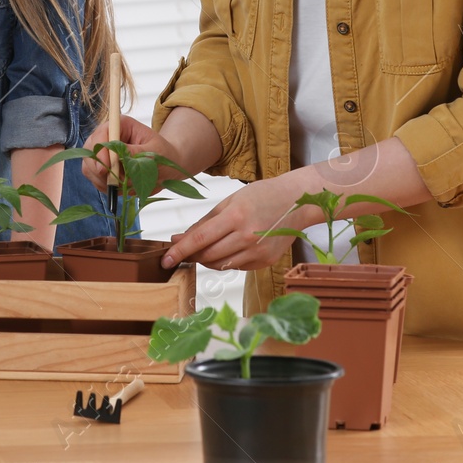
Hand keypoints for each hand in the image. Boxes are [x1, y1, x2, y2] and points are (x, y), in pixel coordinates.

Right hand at [80, 114, 156, 192]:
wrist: (166, 167)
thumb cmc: (163, 154)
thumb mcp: (154, 152)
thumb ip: (134, 153)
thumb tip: (116, 158)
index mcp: (121, 125)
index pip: (102, 134)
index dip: (100, 150)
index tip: (107, 166)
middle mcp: (108, 137)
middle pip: (89, 150)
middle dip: (100, 169)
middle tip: (115, 181)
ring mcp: (103, 153)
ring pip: (89, 167)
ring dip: (104, 180)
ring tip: (124, 185)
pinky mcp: (102, 168)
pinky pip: (95, 179)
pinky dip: (106, 187)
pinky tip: (121, 187)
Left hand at [161, 174, 315, 271]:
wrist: (297, 201)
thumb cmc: (262, 195)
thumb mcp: (230, 201)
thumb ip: (204, 222)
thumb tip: (179, 238)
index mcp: (236, 216)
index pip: (199, 239)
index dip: (179, 251)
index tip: (165, 259)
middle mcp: (247, 237)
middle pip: (207, 255)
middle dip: (191, 255)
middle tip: (182, 251)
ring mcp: (258, 251)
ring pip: (220, 264)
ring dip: (206, 259)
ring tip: (205, 248)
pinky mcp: (265, 261)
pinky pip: (236, 266)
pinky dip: (226, 260)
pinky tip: (229, 248)